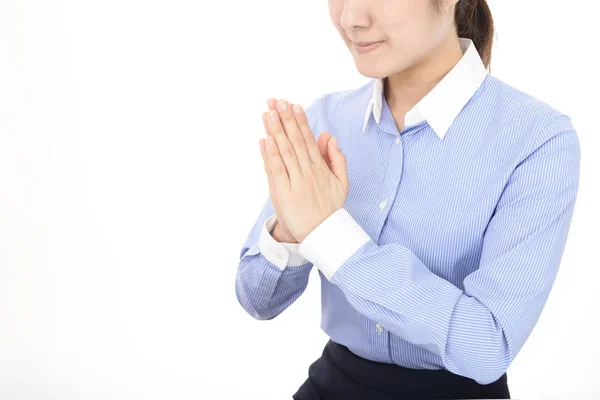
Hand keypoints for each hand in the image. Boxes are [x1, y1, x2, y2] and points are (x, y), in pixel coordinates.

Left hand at [258, 98, 348, 242]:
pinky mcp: (284, 194)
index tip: (293, 105)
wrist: (322, 236)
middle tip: (277, 102)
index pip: (308, 140)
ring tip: (268, 113)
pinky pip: (277, 171)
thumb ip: (337, 158)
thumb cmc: (329, 208)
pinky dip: (270, 155)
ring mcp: (296, 183)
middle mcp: (308, 173)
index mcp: (320, 169)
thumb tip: (328, 136)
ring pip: (285, 152)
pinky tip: (265, 140)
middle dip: (286, 120)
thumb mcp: (341, 183)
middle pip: (295, 141)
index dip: (300, 121)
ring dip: (276, 131)